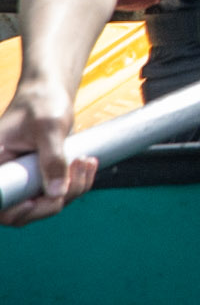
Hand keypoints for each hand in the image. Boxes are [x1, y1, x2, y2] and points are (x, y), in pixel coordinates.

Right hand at [0, 81, 92, 226]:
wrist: (49, 92)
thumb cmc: (42, 102)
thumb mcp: (49, 127)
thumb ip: (53, 158)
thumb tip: (58, 192)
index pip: (1, 202)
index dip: (17, 211)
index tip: (36, 200)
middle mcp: (6, 178)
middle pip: (25, 212)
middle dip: (57, 198)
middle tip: (79, 167)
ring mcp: (24, 180)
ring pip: (46, 204)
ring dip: (73, 188)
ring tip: (86, 161)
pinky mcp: (40, 178)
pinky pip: (59, 193)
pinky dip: (77, 183)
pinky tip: (87, 163)